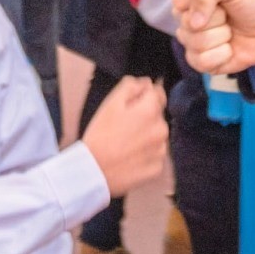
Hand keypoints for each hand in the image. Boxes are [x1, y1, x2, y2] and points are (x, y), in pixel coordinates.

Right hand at [81, 76, 167, 196]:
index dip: (144, 96)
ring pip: (157, 135)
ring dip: (147, 135)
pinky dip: (146, 154)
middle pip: (158, 115)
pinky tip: (130, 156)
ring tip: (126, 143)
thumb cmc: (100, 136)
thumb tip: (146, 83)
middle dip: (145, 116)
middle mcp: (161, 130)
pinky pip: (155, 154)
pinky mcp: (157, 168)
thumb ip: (131, 86)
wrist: (93, 171)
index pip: (158, 93)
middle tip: (124, 126)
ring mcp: (161, 150)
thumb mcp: (110, 104)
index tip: (131, 105)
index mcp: (150, 111)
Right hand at [172, 0, 254, 73]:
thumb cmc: (249, 2)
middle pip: (188, 24)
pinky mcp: (200, 61)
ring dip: (222, 37)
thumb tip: (194, 24)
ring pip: (195, 44)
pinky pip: (201, 62)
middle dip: (217, 20)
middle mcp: (186, 17)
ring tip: (230, 31)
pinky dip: (222, 56)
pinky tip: (229, 48)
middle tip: (228, 16)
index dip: (200, 1)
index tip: (219, 0)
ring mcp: (191, 41)